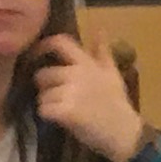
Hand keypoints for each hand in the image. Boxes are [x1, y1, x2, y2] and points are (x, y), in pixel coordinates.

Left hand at [25, 33, 146, 161]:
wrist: (124, 132)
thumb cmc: (116, 104)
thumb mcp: (111, 73)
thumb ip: (102, 51)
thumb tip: (99, 29)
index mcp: (87, 63)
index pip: (60, 43)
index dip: (42, 46)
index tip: (36, 55)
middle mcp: (77, 74)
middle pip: (43, 74)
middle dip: (45, 87)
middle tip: (57, 97)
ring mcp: (71, 92)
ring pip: (42, 95)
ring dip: (48, 104)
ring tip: (63, 110)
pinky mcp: (67, 111)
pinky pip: (44, 110)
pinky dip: (48, 116)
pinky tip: (61, 120)